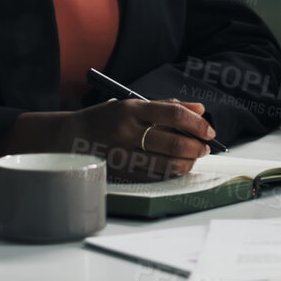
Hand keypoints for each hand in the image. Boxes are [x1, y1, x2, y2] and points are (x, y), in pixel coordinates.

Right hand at [60, 99, 216, 181]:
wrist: (72, 137)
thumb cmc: (108, 118)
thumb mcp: (134, 104)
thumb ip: (168, 106)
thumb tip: (199, 110)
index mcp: (131, 110)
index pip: (173, 114)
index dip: (197, 124)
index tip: (209, 130)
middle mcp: (127, 131)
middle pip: (173, 143)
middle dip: (196, 147)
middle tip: (204, 147)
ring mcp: (124, 154)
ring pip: (166, 164)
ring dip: (187, 163)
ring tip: (193, 158)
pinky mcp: (122, 172)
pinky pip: (155, 176)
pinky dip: (172, 172)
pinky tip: (176, 166)